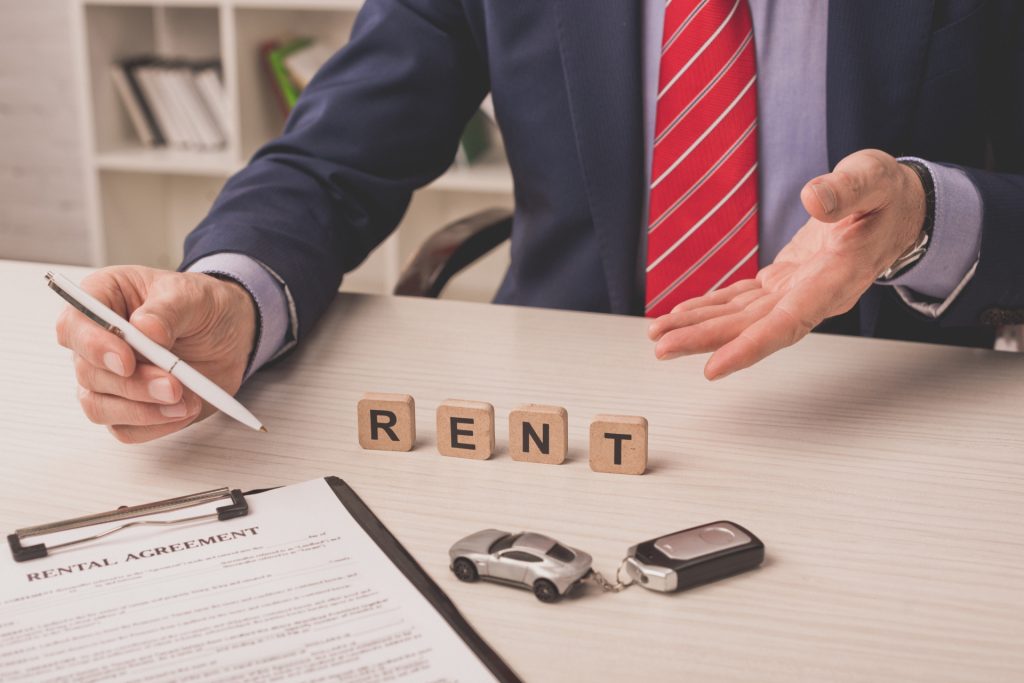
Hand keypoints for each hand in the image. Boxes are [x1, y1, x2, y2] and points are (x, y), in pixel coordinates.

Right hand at [55, 266, 256, 442]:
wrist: (229, 333)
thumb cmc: (201, 306)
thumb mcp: (192, 295)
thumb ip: (167, 310)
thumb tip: (145, 329)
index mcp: (103, 299)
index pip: (74, 326)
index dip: (93, 346)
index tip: (127, 361)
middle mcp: (97, 341)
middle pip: (89, 373)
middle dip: (133, 385)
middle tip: (174, 385)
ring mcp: (110, 377)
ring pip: (100, 407)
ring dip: (142, 410)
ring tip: (185, 400)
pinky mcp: (129, 406)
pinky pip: (126, 429)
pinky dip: (156, 424)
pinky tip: (185, 409)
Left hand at [648, 149, 925, 379]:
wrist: (898, 210)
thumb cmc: (888, 195)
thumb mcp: (873, 179)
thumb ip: (847, 191)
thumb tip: (814, 199)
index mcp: (837, 277)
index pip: (790, 322)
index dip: (751, 346)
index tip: (715, 366)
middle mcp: (813, 294)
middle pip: (754, 326)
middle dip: (706, 339)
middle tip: (663, 348)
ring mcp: (796, 291)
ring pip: (742, 318)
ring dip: (699, 327)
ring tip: (659, 336)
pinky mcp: (783, 282)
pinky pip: (742, 301)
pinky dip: (710, 308)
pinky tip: (681, 315)